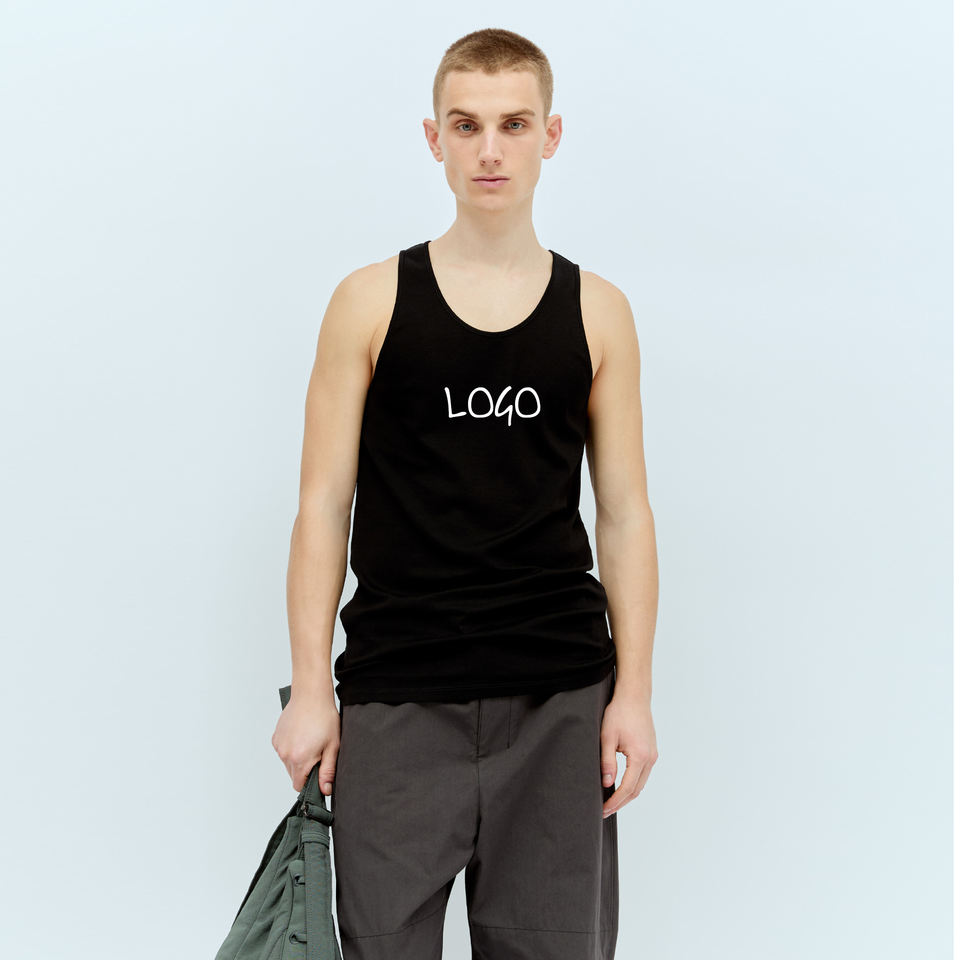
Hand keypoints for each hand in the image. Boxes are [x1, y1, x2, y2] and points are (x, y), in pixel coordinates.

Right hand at [271, 694, 340, 794]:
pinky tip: (301, 736)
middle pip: (293, 775)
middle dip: (305, 769)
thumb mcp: (333, 746)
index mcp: (299, 759)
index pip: (299, 786)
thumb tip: (325, 790)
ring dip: (297, 758)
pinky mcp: (275, 737)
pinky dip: (291, 748)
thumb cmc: (324, 717)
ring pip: (287, 763)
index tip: (318, 772)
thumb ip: (328, 771)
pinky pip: (283, 751)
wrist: (311, 695)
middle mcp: (285, 755)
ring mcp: (279, 746)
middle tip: (317, 752)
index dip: (310, 782)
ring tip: (310, 741)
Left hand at [599, 688, 657, 818]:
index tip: (603, 809)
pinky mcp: (651, 750)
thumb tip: (607, 784)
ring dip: (627, 795)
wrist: (634, 696)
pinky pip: (643, 774)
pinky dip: (632, 784)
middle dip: (620, 802)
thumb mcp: (607, 737)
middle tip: (604, 810)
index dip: (614, 801)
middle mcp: (650, 758)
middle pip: (636, 790)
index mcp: (640, 757)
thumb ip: (607, 762)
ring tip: (611, 801)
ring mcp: (653, 755)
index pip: (627, 788)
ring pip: (641, 784)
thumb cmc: (619, 713)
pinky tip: (620, 785)